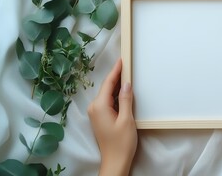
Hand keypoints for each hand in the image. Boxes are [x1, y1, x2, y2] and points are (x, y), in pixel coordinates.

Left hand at [88, 59, 136, 175]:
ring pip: (107, 94)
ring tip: (126, 75)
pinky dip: (115, 95)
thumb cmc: (122, 143)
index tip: (121, 60)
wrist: (115, 161)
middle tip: (126, 65)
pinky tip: (123, 92)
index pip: (109, 84)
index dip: (116, 71)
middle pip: (106, 87)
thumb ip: (126, 99)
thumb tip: (126, 83)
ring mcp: (96, 113)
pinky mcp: (100, 118)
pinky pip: (107, 101)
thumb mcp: (127, 119)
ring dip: (116, 86)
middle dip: (116, 76)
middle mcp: (94, 108)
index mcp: (100, 106)